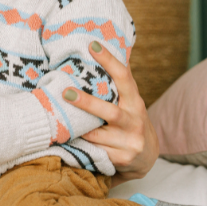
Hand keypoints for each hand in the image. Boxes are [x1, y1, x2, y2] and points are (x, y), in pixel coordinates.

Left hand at [62, 42, 158, 186]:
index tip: (93, 45)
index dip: (110, 60)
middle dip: (87, 103)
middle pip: (109, 112)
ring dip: (78, 129)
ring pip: (96, 135)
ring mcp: (130, 142)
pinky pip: (94, 151)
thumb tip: (96, 46)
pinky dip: (81, 145)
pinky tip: (70, 141)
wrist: (147, 157)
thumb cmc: (128, 121)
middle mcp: (135, 121)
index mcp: (135, 101)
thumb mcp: (127, 101)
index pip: (124, 77)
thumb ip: (115, 83)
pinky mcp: (123, 160)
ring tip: (60, 120)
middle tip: (65, 92)